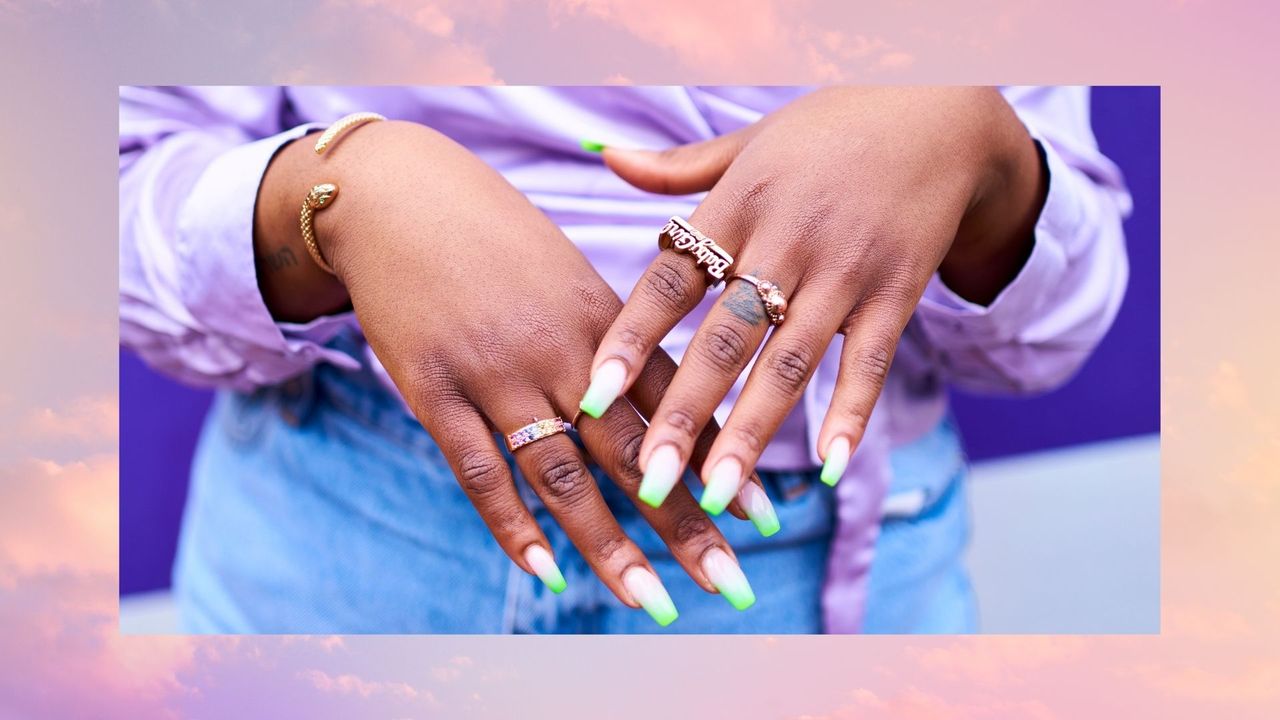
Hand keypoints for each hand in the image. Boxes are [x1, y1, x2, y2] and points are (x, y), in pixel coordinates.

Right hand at [255, 121, 764, 622]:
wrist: (396, 195)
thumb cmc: (491, 234)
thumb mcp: (564, 272)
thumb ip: (606, 335)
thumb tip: (647, 396)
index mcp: (604, 319)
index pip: (675, 403)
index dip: (718, 461)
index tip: (762, 518)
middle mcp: (561, 352)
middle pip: (635, 452)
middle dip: (688, 524)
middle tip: (733, 587)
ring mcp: (497, 374)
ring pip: (565, 475)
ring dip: (613, 547)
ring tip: (656, 605)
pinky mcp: (435, 391)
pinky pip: (480, 471)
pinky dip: (513, 527)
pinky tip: (548, 573)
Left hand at [579, 87, 1045, 511]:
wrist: (939, 111)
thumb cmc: (828, 130)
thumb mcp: (749, 141)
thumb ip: (678, 168)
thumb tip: (605, 159)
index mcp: (737, 204)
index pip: (669, 282)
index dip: (629, 341)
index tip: (591, 399)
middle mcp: (786, 240)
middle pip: (724, 339)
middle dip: (684, 414)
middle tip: (650, 479)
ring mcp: (846, 269)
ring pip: (790, 362)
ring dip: (753, 432)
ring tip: (720, 495)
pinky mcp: (898, 291)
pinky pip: (869, 360)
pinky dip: (850, 413)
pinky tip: (829, 467)